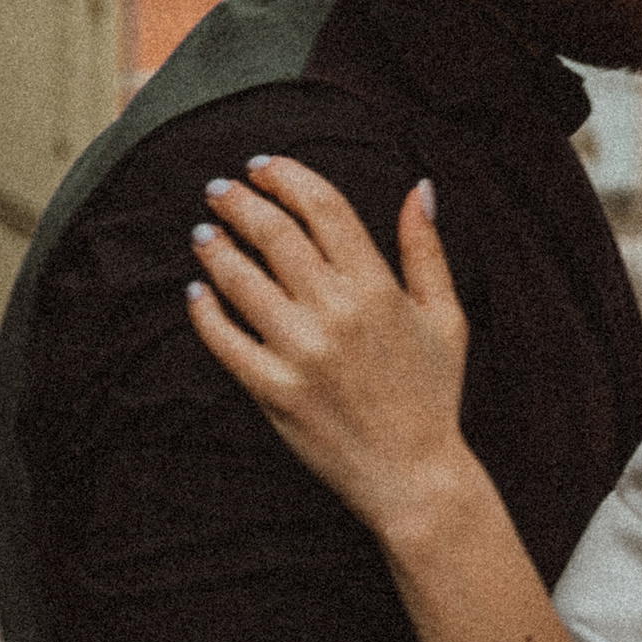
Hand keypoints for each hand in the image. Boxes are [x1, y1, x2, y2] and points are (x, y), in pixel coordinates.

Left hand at [188, 156, 469, 538]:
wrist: (413, 474)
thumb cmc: (432, 394)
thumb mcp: (445, 317)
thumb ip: (426, 250)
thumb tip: (419, 188)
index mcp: (377, 288)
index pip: (323, 208)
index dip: (287, 177)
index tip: (262, 166)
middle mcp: (335, 313)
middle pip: (274, 234)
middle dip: (240, 202)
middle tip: (219, 190)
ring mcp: (300, 352)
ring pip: (241, 280)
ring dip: (214, 248)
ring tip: (202, 233)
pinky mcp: (273, 390)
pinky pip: (225, 340)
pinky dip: (205, 311)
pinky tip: (197, 293)